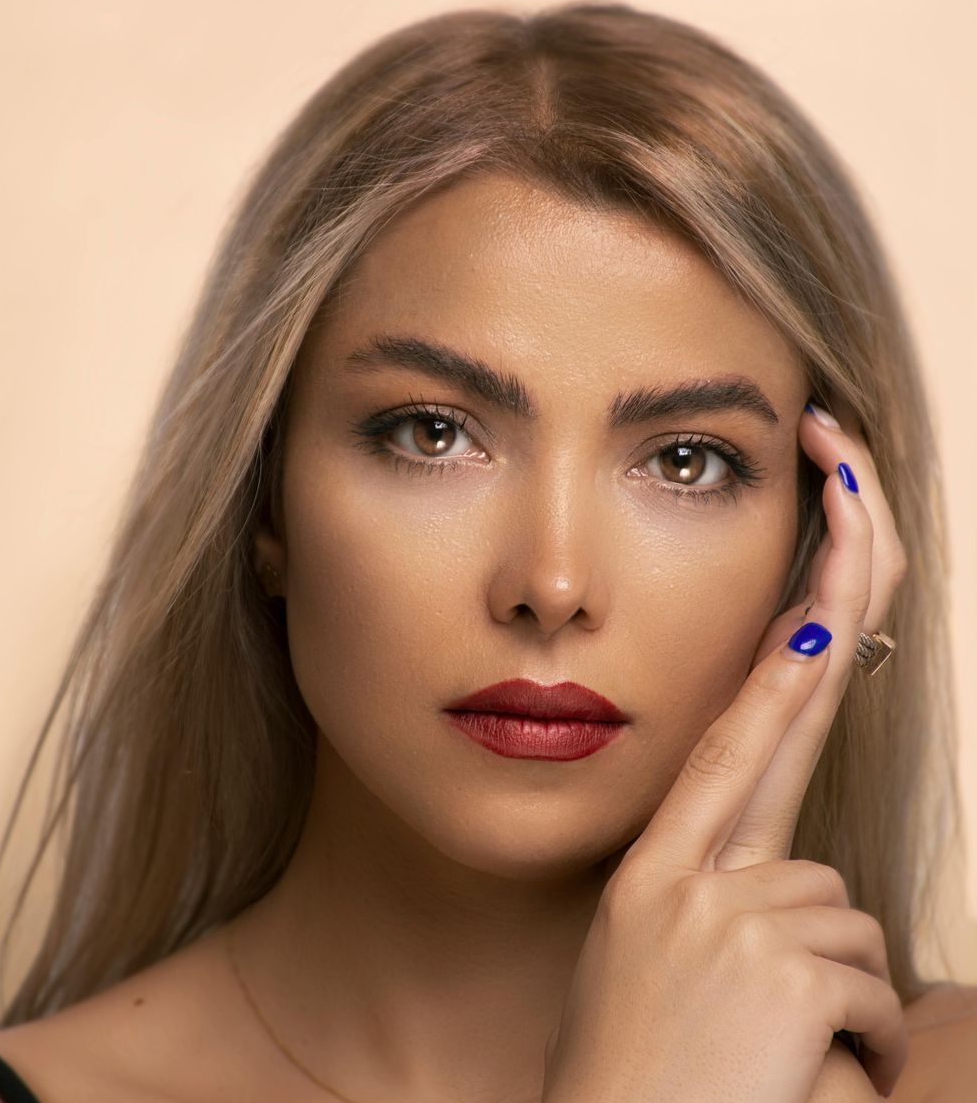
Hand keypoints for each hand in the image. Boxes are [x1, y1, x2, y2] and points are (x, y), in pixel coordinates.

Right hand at [541, 401, 908, 1102]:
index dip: (780, 622)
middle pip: (791, 699)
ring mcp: (730, 905)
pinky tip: (789, 1078)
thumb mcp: (666, 965)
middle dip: (837, 577)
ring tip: (769, 1057)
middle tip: (852, 469)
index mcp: (663, 859)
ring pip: (849, 914)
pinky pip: (867, 985)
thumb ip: (730, 899)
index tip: (811, 534)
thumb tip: (816, 883)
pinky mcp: (779, 962)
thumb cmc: (642, 1071)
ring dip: (835, 991)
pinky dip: (850, 1046)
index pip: (740, 716)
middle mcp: (692, 863)